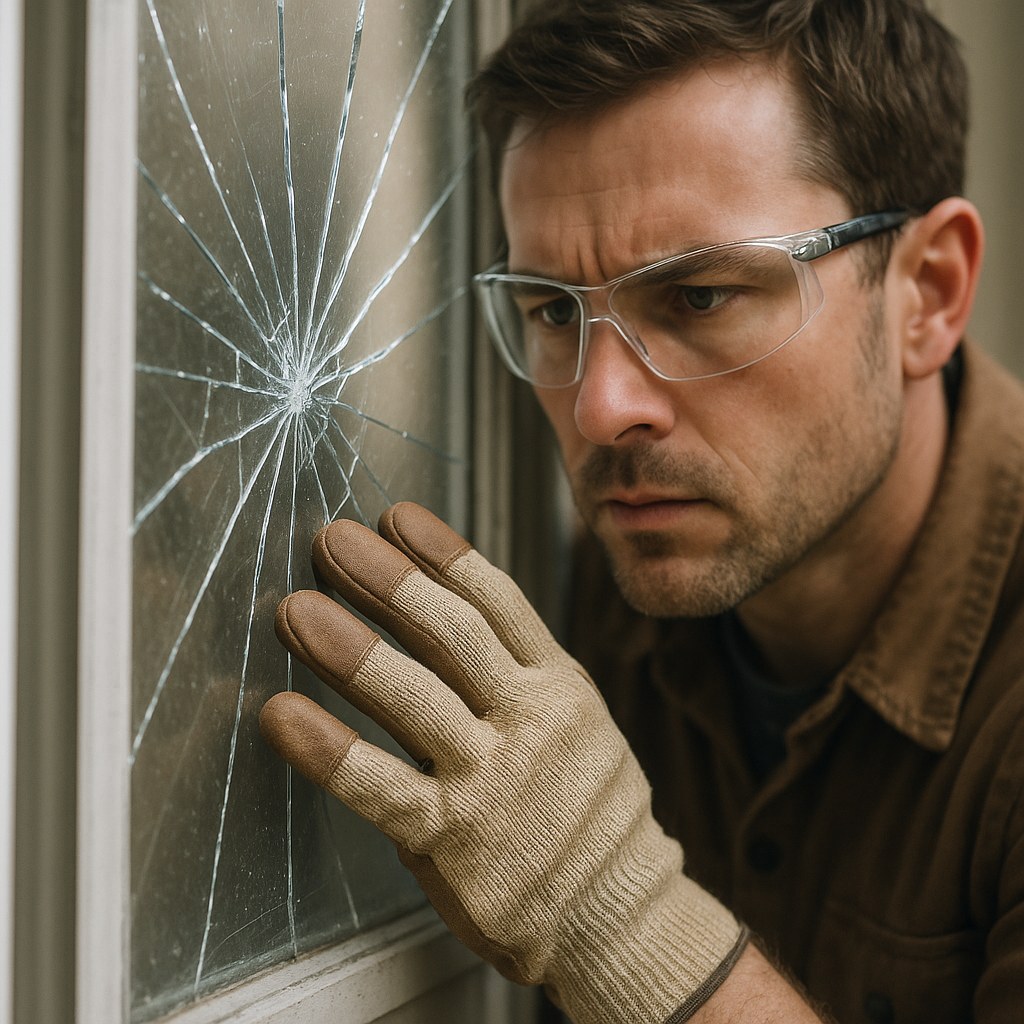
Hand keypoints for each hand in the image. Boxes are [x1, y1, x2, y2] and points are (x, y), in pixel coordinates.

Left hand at [260, 502, 742, 1021]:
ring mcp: (494, 779)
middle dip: (387, 581)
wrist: (614, 910)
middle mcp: (532, 720)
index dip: (443, 555)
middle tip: (332, 542)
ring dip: (348, 647)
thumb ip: (518, 668)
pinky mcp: (455, 839)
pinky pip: (381, 785)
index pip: (499, 601)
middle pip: (452, 633)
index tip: (394, 519)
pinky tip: (283, 714)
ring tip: (296, 608)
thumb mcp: (575, 718)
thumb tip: (444, 601)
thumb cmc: (582, 805)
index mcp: (560, 683)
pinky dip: (327, 747)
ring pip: (414, 696)